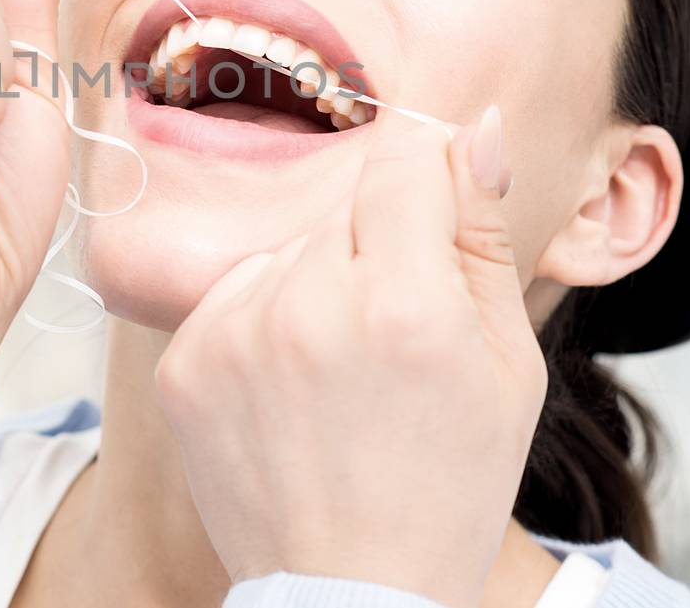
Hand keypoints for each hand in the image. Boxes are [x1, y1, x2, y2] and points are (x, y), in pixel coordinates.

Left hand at [153, 106, 545, 607]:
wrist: (351, 594)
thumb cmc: (447, 485)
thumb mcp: (507, 363)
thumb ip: (482, 233)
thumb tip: (473, 128)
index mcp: (402, 305)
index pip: (404, 160)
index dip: (427, 186)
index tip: (430, 227)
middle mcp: (306, 307)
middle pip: (343, 208)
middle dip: (376, 249)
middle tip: (392, 339)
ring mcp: (232, 334)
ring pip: (285, 249)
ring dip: (313, 283)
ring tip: (337, 375)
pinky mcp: (182, 362)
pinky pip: (232, 294)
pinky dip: (260, 324)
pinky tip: (289, 391)